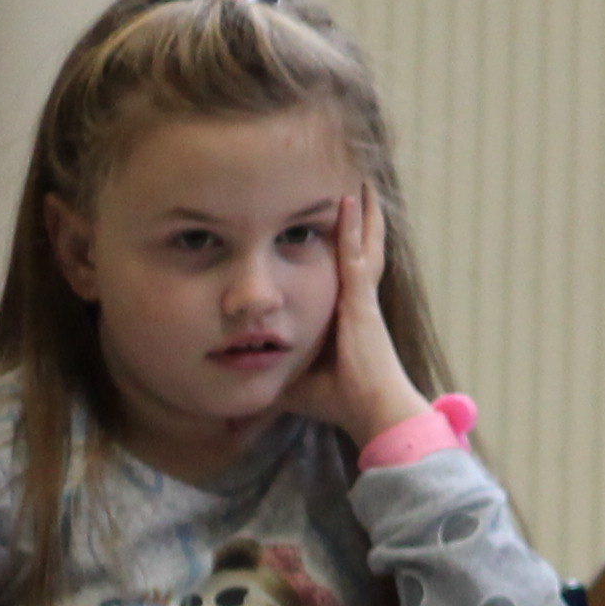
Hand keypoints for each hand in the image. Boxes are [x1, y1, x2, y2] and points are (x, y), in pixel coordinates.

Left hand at [287, 186, 430, 446]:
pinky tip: (349, 202)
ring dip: (361, 214)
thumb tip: (230, 421)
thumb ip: (267, 388)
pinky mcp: (361, 301)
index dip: (344, 247)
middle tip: (357, 191)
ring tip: (360, 184)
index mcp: (348, 318)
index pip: (345, 274)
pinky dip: (352, 228)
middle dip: (360, 222)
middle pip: (361, 251)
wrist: (374, 410)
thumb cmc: (339, 402)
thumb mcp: (293, 387)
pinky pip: (354, 255)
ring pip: (363, 245)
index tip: (336, 225)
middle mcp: (358, 302)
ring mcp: (362, 299)